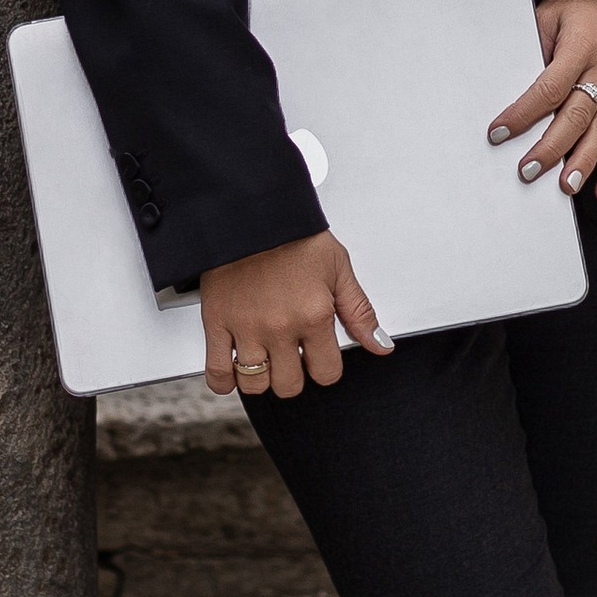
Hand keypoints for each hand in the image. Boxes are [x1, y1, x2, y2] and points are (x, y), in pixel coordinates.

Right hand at [203, 230, 390, 398]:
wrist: (250, 211)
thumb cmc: (293, 234)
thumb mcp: (338, 267)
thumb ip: (359, 311)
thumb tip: (379, 344)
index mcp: (314, 315)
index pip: (326, 373)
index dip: (325, 368)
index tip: (319, 356)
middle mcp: (280, 327)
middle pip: (289, 385)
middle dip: (294, 376)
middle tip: (291, 356)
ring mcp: (246, 327)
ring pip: (255, 384)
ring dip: (262, 378)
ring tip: (265, 360)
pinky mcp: (216, 322)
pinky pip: (216, 371)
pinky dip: (224, 381)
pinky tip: (233, 372)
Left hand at [489, 0, 596, 202]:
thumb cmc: (579, 5)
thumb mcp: (550, 14)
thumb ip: (534, 47)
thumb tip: (510, 85)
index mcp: (581, 47)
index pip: (549, 88)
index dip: (523, 113)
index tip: (497, 133)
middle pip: (577, 116)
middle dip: (551, 148)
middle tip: (527, 171)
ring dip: (585, 163)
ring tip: (565, 188)